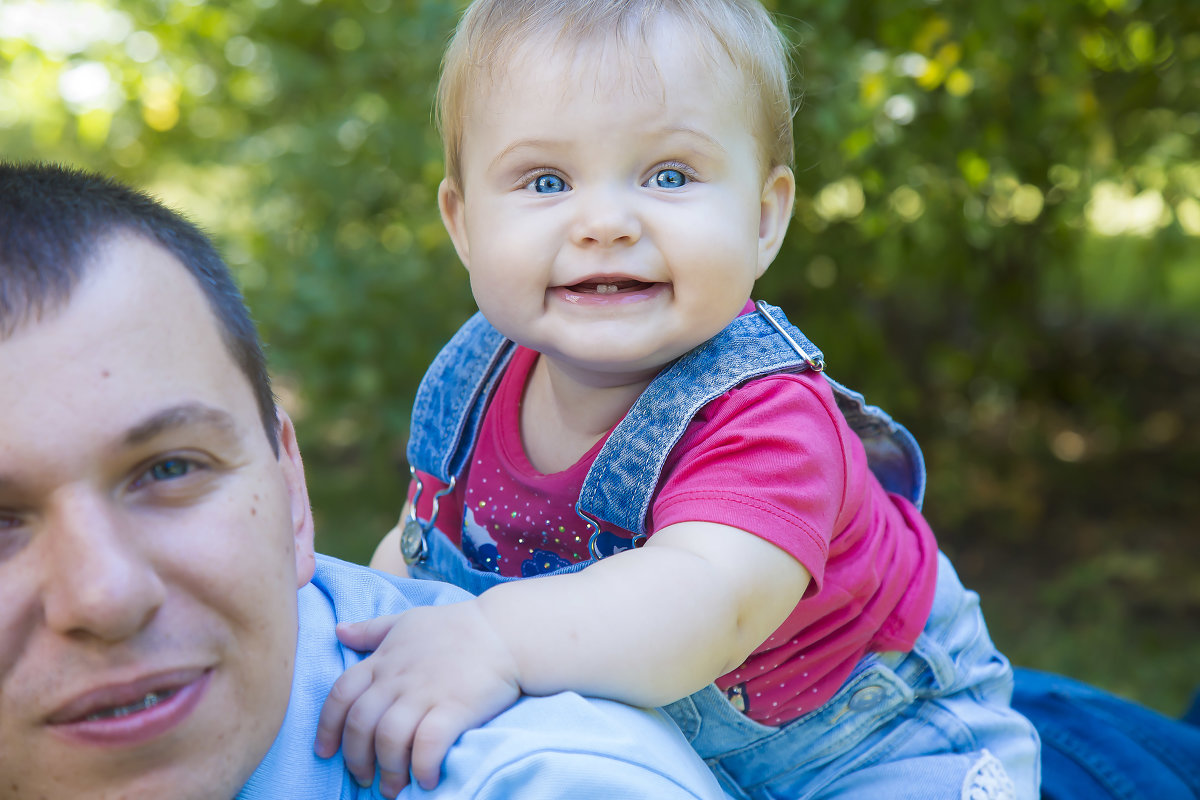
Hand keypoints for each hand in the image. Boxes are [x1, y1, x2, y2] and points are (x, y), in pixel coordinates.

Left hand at [314, 600, 521, 796]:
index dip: (327, 728)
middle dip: (356, 759)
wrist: (504, 630)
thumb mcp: (407, 621)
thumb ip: (371, 630)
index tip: (326, 751)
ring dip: (387, 770)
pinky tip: (425, 779)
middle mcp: (398, 679)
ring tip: (393, 788)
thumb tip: (338, 631)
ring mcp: (426, 693)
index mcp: (383, 660)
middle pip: (360, 725)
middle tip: (364, 778)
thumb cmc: (455, 625)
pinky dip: (422, 766)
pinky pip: (428, 744)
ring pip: (389, 738)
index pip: (340, 696)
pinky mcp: (455, 707)